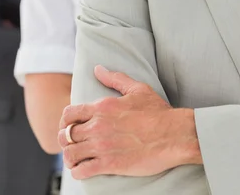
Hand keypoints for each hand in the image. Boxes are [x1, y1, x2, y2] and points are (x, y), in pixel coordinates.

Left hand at [58, 65, 200, 179]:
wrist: (173, 135)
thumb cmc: (158, 112)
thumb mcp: (137, 88)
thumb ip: (115, 78)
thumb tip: (98, 69)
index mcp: (102, 106)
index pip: (69, 114)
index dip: (65, 122)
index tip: (69, 127)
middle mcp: (98, 125)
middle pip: (67, 134)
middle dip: (66, 139)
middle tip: (73, 144)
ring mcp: (102, 146)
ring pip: (70, 153)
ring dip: (70, 157)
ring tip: (76, 158)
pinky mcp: (109, 164)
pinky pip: (82, 170)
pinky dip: (78, 171)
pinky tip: (83, 169)